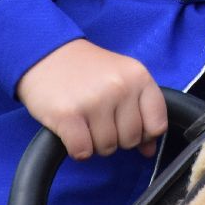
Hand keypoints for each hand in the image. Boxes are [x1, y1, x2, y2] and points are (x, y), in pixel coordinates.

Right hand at [15, 39, 168, 160]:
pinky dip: (77, 149)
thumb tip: (149, 149)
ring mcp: (94, 101)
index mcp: (138, 76)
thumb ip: (140, 111)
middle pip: (130, 140)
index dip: (144, 133)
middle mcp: (119, 87)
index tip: (128, 125)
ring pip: (106, 148)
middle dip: (116, 138)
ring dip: (94, 143)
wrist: (46, 53)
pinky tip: (72, 131)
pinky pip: (83, 152)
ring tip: (84, 120)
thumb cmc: (86, 69)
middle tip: (99, 119)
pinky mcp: (68, 115)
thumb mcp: (121, 79)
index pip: (157, 125)